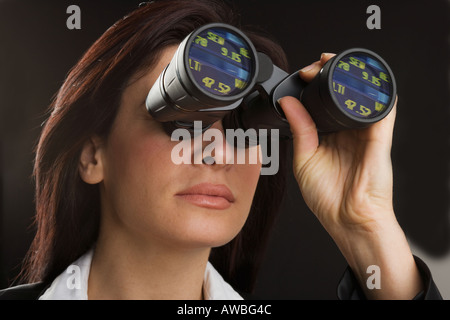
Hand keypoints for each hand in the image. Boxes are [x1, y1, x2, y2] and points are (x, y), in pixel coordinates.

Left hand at [279, 53, 422, 298]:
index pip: (325, 100)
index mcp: (329, 134)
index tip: (303, 74)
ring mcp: (364, 131)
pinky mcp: (379, 136)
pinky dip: (374, 90)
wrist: (347, 219)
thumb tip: (287, 103)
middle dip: (331, 72)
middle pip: (343, 91)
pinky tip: (360, 77)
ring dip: (350, 74)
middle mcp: (347, 129)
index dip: (315, 83)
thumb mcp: (304, 159)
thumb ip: (299, 129)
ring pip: (362, 93)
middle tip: (316, 65)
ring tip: (332, 63)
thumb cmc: (327, 196)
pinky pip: (382, 107)